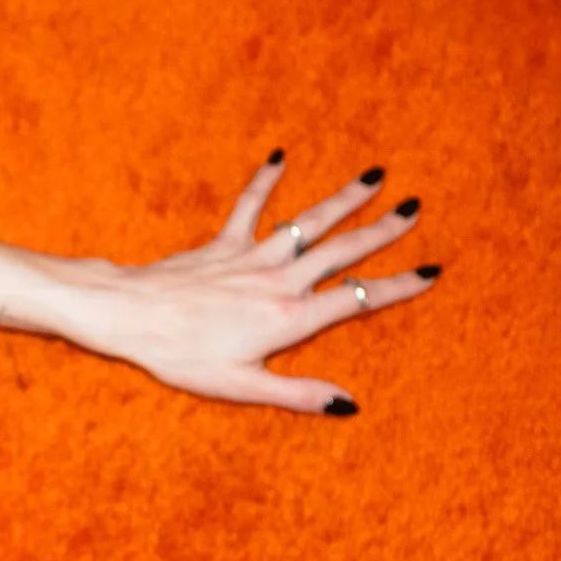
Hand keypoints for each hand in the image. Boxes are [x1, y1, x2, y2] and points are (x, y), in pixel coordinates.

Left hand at [64, 152, 440, 413]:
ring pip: (308, 223)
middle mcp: (278, 282)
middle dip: (381, 230)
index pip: (356, 300)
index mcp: (289, 320)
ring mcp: (251, 257)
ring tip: (376, 176)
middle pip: (341, 251)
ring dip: (343, 199)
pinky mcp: (222, 244)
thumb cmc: (181, 357)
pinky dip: (264, 182)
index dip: (396, 287)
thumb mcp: (241, 386)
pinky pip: (249, 207)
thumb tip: (349, 404)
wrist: (130, 316)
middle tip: (415, 209)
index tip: (431, 272)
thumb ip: (297, 393)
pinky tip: (280, 156)